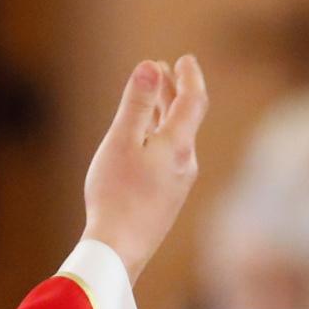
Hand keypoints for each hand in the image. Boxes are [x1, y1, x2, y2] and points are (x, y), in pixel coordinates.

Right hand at [82, 56, 207, 282]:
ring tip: (152, 101)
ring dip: (165, 115)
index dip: (189, 77)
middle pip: (185, 119)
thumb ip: (137, 103)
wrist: (119, 249)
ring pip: (176, 140)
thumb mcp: (121, 141)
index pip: (193, 101)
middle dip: (174, 92)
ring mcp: (178, 184)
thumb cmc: (116, 193)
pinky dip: (159, 138)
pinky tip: (143, 145)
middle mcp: (185, 163)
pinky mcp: (166, 200)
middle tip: (164, 71)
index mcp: (178, 146)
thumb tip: (151, 66)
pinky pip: (168, 158)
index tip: (184, 59)